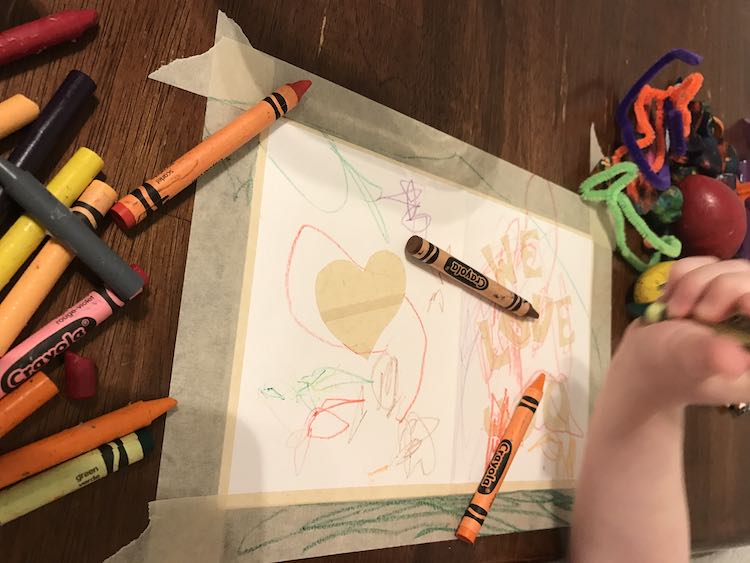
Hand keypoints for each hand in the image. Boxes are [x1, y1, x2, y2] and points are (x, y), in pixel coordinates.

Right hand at [607, 257, 749, 416]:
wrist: (639, 360)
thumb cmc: (663, 370)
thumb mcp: (686, 363)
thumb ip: (709, 355)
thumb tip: (738, 359)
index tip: (742, 304)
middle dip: (720, 290)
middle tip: (696, 315)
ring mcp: (737, 303)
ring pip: (731, 268)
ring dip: (694, 284)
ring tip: (675, 312)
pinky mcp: (713, 288)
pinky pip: (706, 262)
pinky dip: (683, 276)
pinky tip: (672, 299)